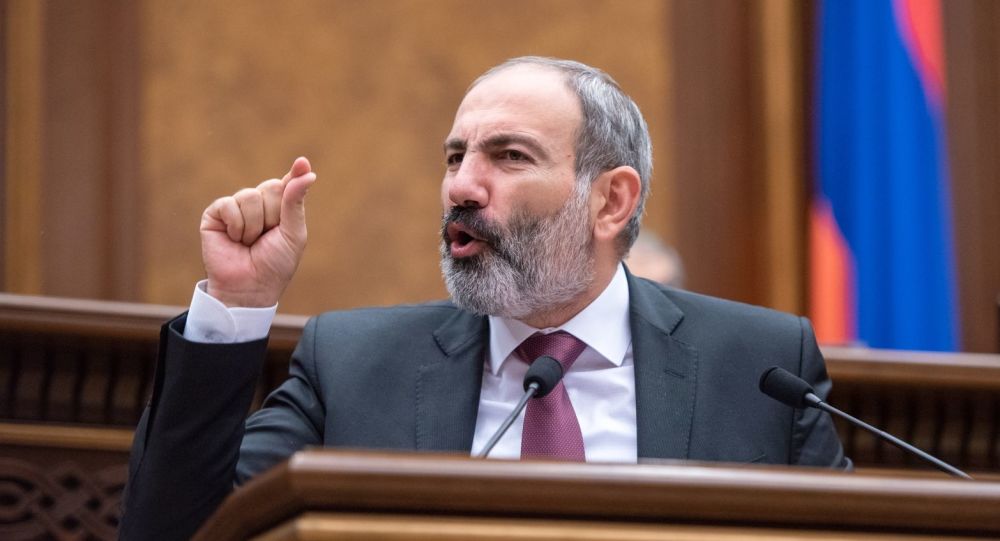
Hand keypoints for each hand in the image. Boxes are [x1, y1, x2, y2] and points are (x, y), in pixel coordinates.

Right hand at [200, 157, 316, 306]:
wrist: (249, 288)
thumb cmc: (274, 265)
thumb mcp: (293, 233)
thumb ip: (295, 201)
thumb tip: (307, 170)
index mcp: (280, 208)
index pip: (289, 184)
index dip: (296, 174)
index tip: (303, 162)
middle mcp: (259, 204)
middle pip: (271, 187)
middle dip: (272, 215)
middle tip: (266, 237)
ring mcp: (236, 208)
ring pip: (250, 196)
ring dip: (253, 226)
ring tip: (249, 243)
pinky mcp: (215, 214)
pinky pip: (229, 204)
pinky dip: (236, 226)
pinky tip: (233, 240)